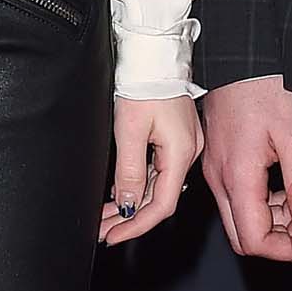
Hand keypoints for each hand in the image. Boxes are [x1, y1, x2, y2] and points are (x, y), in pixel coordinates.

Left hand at [98, 95, 199, 247]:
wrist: (154, 54)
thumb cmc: (145, 84)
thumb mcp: (130, 130)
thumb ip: (129, 171)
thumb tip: (127, 204)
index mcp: (181, 153)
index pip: (161, 205)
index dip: (136, 225)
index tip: (113, 236)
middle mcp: (188, 152)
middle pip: (159, 198)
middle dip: (129, 217)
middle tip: (103, 230)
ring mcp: (184, 144)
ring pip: (157, 185)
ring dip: (131, 202)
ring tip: (106, 216)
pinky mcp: (176, 137)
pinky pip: (158, 170)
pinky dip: (139, 183)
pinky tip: (121, 190)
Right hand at [198, 74, 291, 259]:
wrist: (244, 54)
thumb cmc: (267, 87)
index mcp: (237, 177)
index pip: (256, 241)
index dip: (290, 249)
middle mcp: (219, 180)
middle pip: (244, 238)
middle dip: (281, 241)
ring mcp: (216, 171)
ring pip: (240, 221)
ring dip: (274, 223)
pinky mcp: (220, 161)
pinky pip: (238, 199)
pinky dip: (264, 205)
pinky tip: (285, 187)